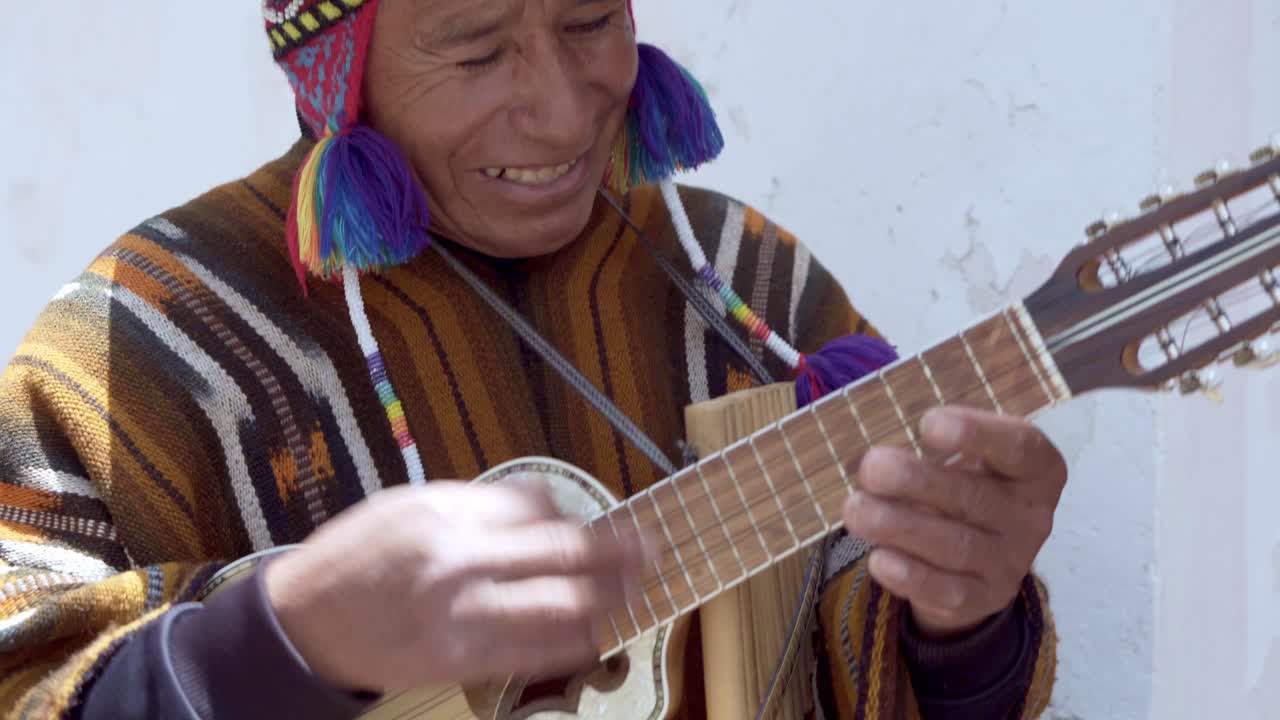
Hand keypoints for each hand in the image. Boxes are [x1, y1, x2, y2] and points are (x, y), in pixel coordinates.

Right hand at [263, 476, 649, 692]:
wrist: (306, 623)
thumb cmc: (356, 557)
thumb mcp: (409, 505)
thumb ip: (474, 503)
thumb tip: (538, 503)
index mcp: (447, 512)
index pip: (535, 504)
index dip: (573, 511)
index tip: (593, 516)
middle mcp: (461, 559)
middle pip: (560, 552)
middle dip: (613, 551)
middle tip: (649, 547)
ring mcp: (464, 614)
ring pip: (557, 606)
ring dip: (606, 597)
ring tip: (638, 588)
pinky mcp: (461, 659)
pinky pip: (532, 650)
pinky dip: (572, 640)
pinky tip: (597, 633)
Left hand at [842, 406, 1065, 638]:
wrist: (981, 560)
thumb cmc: (967, 488)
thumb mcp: (969, 459)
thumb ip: (939, 449)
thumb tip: (881, 458)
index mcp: (1037, 470)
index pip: (1018, 447)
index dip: (976, 433)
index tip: (927, 424)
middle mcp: (1032, 517)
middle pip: (975, 497)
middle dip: (917, 481)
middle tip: (870, 467)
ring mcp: (1011, 563)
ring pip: (956, 546)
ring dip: (900, 527)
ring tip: (855, 509)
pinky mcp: (984, 598)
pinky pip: (948, 590)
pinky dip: (910, 576)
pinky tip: (878, 559)